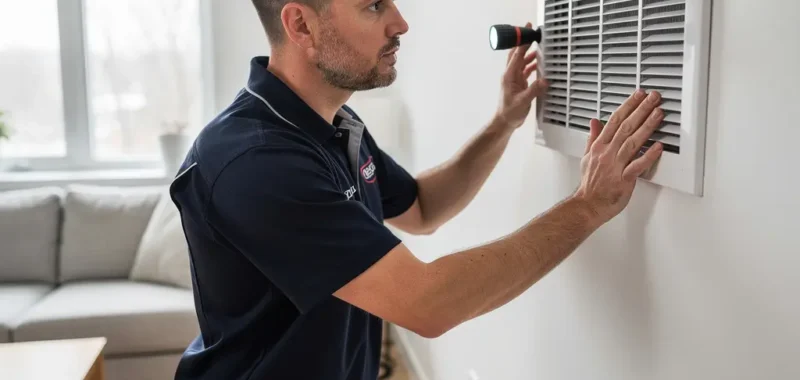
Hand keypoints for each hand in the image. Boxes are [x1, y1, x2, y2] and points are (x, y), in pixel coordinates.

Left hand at [495, 22, 548, 129]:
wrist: (505, 121)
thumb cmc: (510, 112)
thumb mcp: (523, 101)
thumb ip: (534, 90)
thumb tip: (544, 80)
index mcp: (509, 75)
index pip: (516, 55)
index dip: (522, 43)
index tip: (528, 32)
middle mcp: (510, 75)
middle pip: (517, 55)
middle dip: (524, 44)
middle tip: (533, 34)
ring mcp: (514, 78)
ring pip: (522, 62)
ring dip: (529, 55)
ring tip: (540, 47)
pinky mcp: (519, 83)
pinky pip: (526, 70)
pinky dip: (532, 65)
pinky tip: (539, 63)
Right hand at [573, 89, 664, 222]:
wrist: (587, 205)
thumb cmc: (589, 185)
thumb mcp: (586, 157)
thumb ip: (593, 137)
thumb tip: (594, 121)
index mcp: (599, 147)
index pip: (614, 120)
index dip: (628, 106)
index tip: (638, 95)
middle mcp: (607, 154)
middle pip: (626, 127)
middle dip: (641, 109)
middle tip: (653, 97)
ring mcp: (615, 166)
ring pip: (633, 142)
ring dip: (647, 126)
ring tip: (658, 113)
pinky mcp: (624, 180)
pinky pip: (637, 166)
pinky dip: (648, 156)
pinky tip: (658, 147)